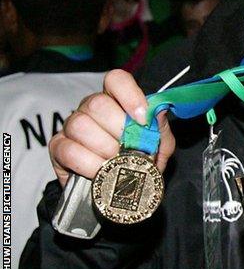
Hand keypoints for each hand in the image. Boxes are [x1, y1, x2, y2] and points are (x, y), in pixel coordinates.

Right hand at [50, 69, 175, 186]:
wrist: (120, 189)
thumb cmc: (138, 159)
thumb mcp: (158, 145)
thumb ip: (160, 129)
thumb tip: (159, 112)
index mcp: (117, 100)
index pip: (116, 79)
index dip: (129, 94)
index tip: (142, 118)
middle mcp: (90, 108)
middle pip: (97, 103)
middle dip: (118, 130)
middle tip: (130, 149)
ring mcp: (71, 125)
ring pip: (81, 125)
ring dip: (104, 148)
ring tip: (117, 161)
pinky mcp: (58, 147)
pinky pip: (69, 150)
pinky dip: (90, 164)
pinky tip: (101, 172)